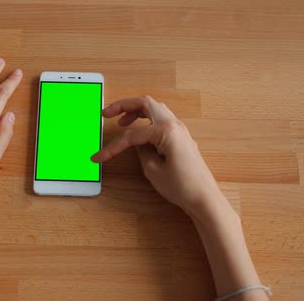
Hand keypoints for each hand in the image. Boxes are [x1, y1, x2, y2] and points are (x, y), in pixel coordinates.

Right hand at [91, 96, 227, 217]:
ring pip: (154, 109)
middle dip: (123, 106)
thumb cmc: (182, 186)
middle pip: (145, 104)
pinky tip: (139, 129)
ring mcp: (180, 130)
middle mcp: (174, 125)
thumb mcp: (153, 169)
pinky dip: (147, 119)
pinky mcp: (181, 137)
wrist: (204, 198)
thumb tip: (136, 143)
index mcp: (166, 131)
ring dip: (136, 110)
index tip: (99, 156)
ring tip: (121, 120)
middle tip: (107, 113)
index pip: (132, 135)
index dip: (113, 146)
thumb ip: (141, 151)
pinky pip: (161, 119)